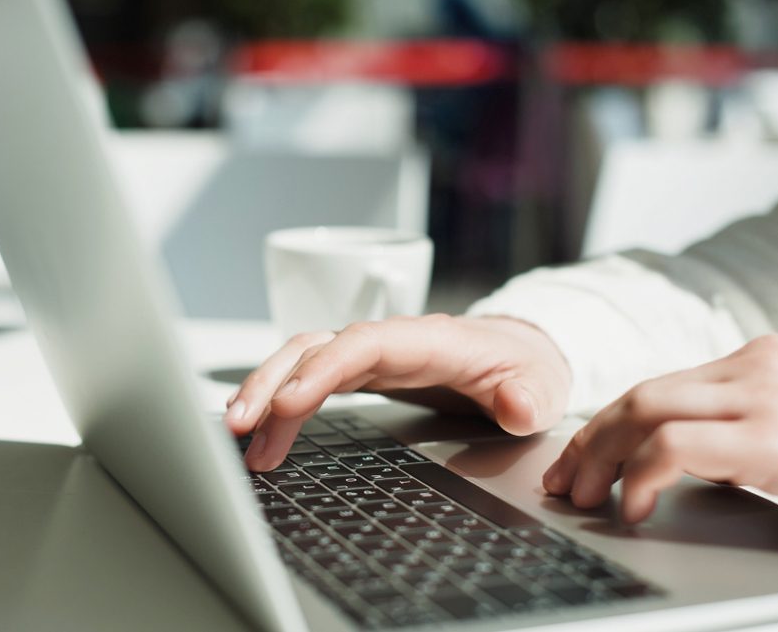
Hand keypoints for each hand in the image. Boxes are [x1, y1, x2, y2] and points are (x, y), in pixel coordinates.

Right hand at [227, 314, 571, 471]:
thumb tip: (514, 406)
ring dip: (265, 393)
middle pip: (315, 348)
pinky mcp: (358, 372)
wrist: (515, 356)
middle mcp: (387, 341)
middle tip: (239, 425)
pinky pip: (307, 378)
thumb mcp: (540, 386)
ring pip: (301, 361)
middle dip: (272, 382)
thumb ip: (528, 397)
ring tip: (237, 436)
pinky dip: (278, 401)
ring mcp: (368, 355)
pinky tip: (256, 429)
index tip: (287, 404)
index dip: (322, 371)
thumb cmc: (522, 367)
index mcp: (426, 340)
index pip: (363, 345)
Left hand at [543, 334, 777, 543]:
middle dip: (590, 442)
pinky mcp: (774, 439)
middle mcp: (758, 365)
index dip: (605, 426)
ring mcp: (768, 396)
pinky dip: (642, 477)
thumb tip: (656, 457)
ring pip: (647, 412)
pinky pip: (677, 446)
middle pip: (642, 394)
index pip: (658, 386)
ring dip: (602, 459)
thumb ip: (730, 431)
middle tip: (563, 484)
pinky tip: (636, 507)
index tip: (575, 462)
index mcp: (758, 360)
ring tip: (584, 499)